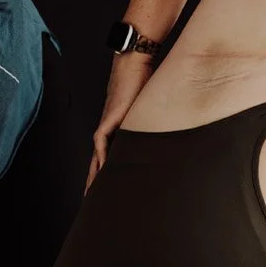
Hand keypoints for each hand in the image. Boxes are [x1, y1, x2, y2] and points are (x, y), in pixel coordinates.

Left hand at [85, 50, 154, 191]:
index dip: (106, 176)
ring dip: (94, 176)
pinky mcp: (108, 120)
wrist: (135, 64)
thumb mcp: (151, 111)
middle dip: (96, 182)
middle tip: (92, 202)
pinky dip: (101, 159)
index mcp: (118, 131)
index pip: (108, 158)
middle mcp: (109, 131)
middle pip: (98, 162)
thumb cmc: (144, 83)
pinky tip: (102, 172)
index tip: (106, 193)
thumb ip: (155, 125)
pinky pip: (101, 145)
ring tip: (92, 194)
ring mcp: (106, 125)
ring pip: (96, 158)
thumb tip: (173, 136)